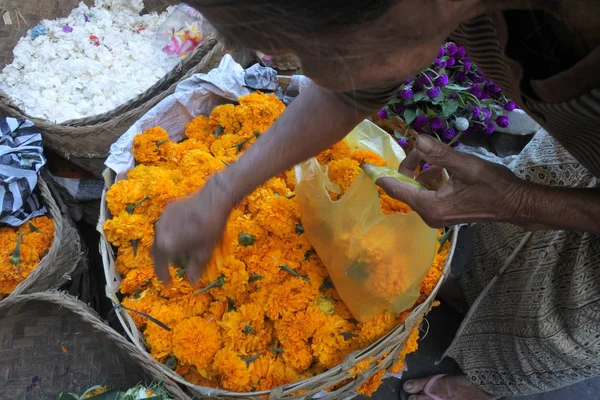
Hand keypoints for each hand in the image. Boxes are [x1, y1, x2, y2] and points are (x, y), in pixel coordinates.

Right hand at [152, 174, 235, 283]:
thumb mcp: (204, 252)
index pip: (159, 265)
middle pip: (157, 250)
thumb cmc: (209, 228)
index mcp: (165, 245)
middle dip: (163, 261)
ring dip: (166, 246)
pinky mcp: (169, 209)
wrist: (213, 200)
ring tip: (176, 252)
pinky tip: (180, 235)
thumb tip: (192, 281)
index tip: (168, 283)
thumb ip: (195, 268)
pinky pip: (166, 225)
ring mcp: (163, 219)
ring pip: (161, 237)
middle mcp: (159, 232)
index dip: (163, 276)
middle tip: (169, 269)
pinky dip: (170, 234)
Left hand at [375, 135, 526, 227]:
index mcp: (430, 205)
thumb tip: (418, 138)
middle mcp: (428, 214)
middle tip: (424, 148)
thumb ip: (440, 153)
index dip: (380, 175)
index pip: (396, 188)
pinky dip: (432, 178)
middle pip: (406, 186)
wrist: (515, 204)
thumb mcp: (466, 165)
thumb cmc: (493, 186)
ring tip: (441, 157)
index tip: (364, 166)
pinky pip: (428, 192)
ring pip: (417, 187)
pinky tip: (446, 169)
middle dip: (412, 165)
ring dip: (424, 169)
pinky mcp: (443, 212)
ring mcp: (436, 215)